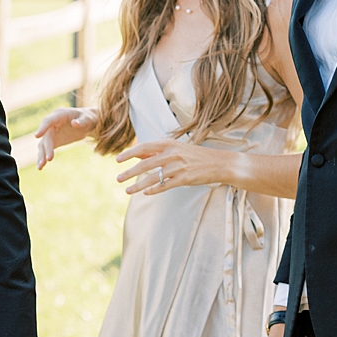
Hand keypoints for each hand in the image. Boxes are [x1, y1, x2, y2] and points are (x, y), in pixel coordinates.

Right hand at [34, 106, 96, 167]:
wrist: (87, 123)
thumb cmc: (88, 119)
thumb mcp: (88, 119)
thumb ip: (82, 121)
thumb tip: (75, 124)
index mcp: (59, 115)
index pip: (48, 121)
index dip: (42, 128)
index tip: (36, 136)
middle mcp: (52, 124)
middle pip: (46, 136)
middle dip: (47, 148)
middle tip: (49, 159)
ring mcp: (51, 133)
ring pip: (43, 144)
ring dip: (41, 155)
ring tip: (41, 167)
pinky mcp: (53, 141)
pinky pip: (46, 149)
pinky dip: (43, 157)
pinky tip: (41, 167)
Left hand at [115, 137, 236, 193]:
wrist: (219, 163)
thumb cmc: (194, 156)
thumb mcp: (176, 148)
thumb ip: (157, 152)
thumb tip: (137, 155)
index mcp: (168, 144)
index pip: (143, 147)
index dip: (129, 153)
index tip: (117, 160)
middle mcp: (172, 154)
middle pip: (145, 164)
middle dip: (129, 172)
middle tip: (118, 179)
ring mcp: (178, 167)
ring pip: (153, 177)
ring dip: (138, 185)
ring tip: (127, 191)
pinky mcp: (185, 178)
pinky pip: (165, 185)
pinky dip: (154, 189)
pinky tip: (145, 193)